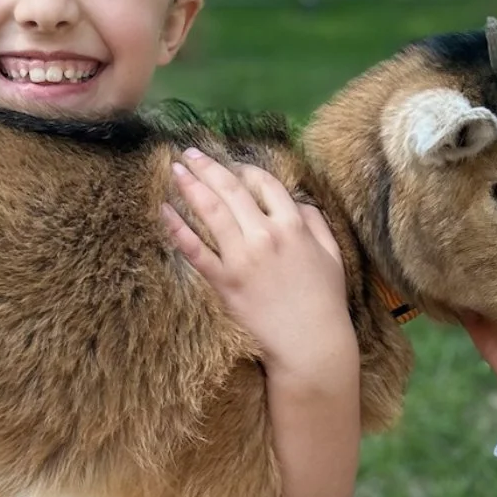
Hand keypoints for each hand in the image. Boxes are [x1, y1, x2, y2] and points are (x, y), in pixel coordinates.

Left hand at [160, 148, 356, 389]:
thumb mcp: (332, 255)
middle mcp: (265, 234)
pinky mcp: (224, 281)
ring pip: (211, 211)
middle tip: (189, 153)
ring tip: (175, 169)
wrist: (310, 343)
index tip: (232, 165)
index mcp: (293, 225)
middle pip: (231, 189)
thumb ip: (317, 223)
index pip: (265, 184)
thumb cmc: (324, 301)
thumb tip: (299, 203)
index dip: (246, 170)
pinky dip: (177, 228)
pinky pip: (194, 250)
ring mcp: (242, 258)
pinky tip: (164, 210)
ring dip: (190, 185)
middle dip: (208, 167)